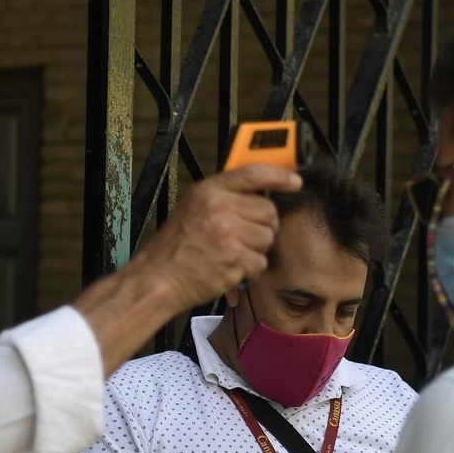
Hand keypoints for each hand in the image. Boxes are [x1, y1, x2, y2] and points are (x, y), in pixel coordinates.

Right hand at [131, 165, 301, 311]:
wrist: (158, 278)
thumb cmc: (175, 247)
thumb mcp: (193, 207)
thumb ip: (223, 197)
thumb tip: (259, 194)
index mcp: (209, 190)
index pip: (253, 174)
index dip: (279, 176)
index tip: (295, 181)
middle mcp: (219, 207)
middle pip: (268, 210)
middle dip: (261, 227)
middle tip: (241, 238)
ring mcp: (228, 232)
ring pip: (267, 238)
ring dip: (255, 251)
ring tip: (230, 254)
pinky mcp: (234, 258)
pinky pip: (261, 263)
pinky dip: (250, 271)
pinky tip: (230, 269)